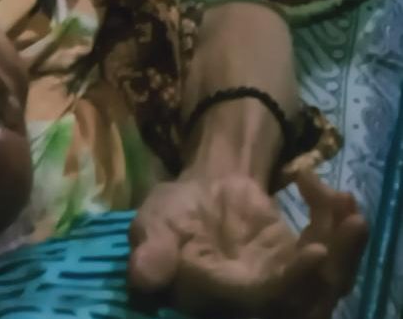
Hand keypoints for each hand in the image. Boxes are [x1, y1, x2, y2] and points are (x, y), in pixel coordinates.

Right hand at [128, 171, 367, 318]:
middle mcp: (252, 300)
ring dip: (346, 246)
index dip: (288, 283)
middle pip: (306, 301)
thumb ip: (151, 251)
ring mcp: (281, 282)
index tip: (317, 250)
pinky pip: (331, 256)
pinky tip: (334, 192)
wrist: (196, 193)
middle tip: (350, 221)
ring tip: (344, 201)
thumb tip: (143, 279)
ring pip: (327, 282)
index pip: (258, 300)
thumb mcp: (153, 223)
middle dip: (336, 266)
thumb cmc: (171, 211)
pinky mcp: (299, 262)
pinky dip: (337, 224)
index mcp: (215, 296)